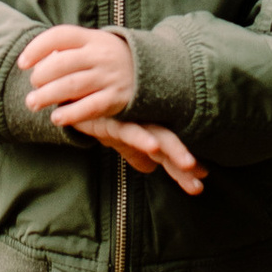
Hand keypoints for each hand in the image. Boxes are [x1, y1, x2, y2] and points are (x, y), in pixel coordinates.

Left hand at [19, 23, 136, 125]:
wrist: (156, 73)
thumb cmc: (112, 59)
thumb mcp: (95, 45)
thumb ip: (69, 49)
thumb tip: (35, 60)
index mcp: (93, 38)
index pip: (60, 35)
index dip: (37, 48)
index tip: (22, 63)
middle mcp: (101, 55)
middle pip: (62, 63)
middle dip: (40, 76)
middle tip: (31, 87)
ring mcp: (110, 76)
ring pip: (71, 85)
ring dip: (47, 96)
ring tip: (32, 103)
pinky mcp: (117, 98)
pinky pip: (90, 107)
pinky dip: (71, 114)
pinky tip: (56, 119)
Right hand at [72, 113, 204, 195]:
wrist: (69, 92)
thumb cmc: (96, 111)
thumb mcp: (117, 134)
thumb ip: (134, 150)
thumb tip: (150, 168)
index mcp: (146, 126)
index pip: (169, 148)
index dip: (184, 165)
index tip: (203, 177)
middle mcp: (143, 121)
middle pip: (169, 143)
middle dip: (184, 161)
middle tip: (202, 178)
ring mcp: (130, 118)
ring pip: (157, 136)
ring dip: (174, 151)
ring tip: (189, 165)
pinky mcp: (112, 117)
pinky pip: (130, 130)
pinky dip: (142, 138)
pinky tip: (153, 148)